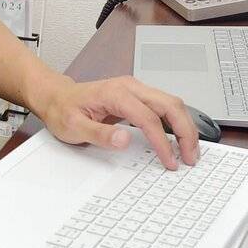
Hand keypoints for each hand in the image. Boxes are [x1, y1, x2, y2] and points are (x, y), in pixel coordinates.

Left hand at [31, 73, 201, 167]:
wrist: (56, 97)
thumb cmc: (63, 110)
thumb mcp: (73, 127)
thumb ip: (99, 134)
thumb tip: (124, 140)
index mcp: (115, 94)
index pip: (149, 118)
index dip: (162, 142)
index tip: (169, 160)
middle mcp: (130, 87)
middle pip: (170, 104)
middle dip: (186, 131)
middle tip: (191, 156)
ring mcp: (135, 89)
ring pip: (172, 103)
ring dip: (185, 126)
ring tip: (190, 150)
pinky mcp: (138, 96)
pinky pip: (164, 107)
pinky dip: (176, 122)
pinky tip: (180, 138)